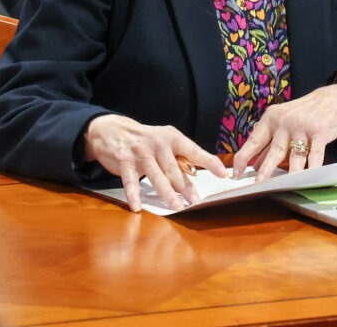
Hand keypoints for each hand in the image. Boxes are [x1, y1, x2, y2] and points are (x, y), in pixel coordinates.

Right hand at [83, 114, 225, 211]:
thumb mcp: (164, 142)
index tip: (223, 174)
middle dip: (186, 186)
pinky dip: (134, 195)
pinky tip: (137, 207)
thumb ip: (178, 157)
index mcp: (172, 138)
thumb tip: (196, 177)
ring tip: (176, 206)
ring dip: (166, 193)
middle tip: (195, 200)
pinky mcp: (125, 162)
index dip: (209, 162)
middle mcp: (158, 144)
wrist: (113, 130)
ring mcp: (141, 153)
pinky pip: (130, 182)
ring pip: (156, 176)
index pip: (194, 151)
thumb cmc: (145, 140)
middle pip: (175, 168)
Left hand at [231, 83, 336, 181]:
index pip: (254, 140)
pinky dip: (312, 168)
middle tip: (257, 183)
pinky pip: (315, 155)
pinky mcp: (320, 132)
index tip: (236, 173)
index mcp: (272, 118)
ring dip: (289, 173)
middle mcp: (286, 121)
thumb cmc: (305, 113)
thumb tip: (255, 164)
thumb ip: (270, 141)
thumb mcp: (283, 121)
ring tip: (282, 186)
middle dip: (264, 169)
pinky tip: (308, 178)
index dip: (243, 157)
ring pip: (294, 156)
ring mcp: (303, 127)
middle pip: (274, 150)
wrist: (334, 98)